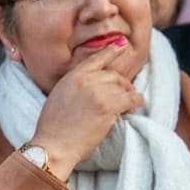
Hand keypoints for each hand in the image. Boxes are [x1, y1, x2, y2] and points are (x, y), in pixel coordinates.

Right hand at [32, 41, 144, 178]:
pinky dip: (136, 102)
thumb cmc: (52, 127)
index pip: (96, 59)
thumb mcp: (58, 96)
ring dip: (128, 96)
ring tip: (129, 104)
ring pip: (123, 89)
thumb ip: (74, 85)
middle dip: (122, 84)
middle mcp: (86, 81)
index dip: (111, 51)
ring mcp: (98, 93)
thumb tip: (91, 85)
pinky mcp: (108, 107)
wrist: (53, 145)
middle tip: (125, 94)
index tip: (122, 44)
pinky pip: (130, 99)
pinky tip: (136, 105)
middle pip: (114, 76)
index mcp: (72, 76)